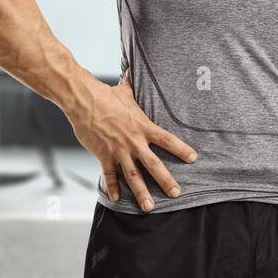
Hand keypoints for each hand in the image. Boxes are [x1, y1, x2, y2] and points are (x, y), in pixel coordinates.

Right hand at [67, 68, 196, 210]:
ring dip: (142, 192)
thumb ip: (132, 86)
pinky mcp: (103, 155)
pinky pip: (110, 175)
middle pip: (154, 164)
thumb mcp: (124, 91)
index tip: (194, 159)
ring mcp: (118, 150)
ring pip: (133, 176)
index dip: (181, 149)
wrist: (83, 101)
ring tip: (150, 207)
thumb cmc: (105, 95)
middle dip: (166, 180)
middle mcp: (133, 141)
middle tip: (177, 194)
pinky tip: (118, 199)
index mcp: (142, 126)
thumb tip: (133, 70)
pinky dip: (113, 187)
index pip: (167, 140)